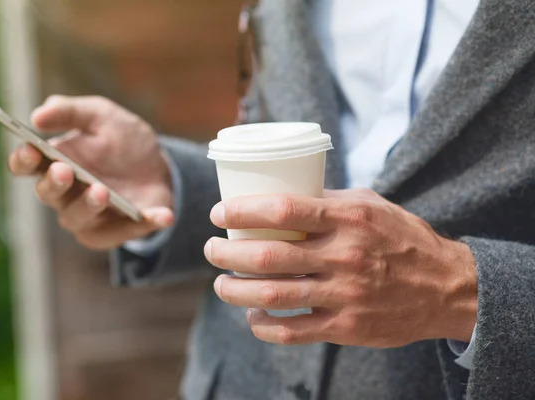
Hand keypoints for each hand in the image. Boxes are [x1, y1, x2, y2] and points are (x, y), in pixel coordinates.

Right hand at [8, 95, 173, 249]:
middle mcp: (64, 194)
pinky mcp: (114, 232)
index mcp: (54, 162)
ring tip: (101, 190)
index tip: (31, 149)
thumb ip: (70, 112)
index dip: (24, 160)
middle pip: (48, 194)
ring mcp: (87, 217)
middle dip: (54, 184)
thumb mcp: (101, 116)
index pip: (27, 165)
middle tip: (65, 170)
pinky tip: (164, 215)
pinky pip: (125, 232)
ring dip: (88, 205)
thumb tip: (38, 115)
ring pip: (77, 218)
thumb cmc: (122, 141)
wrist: (159, 166)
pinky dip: (145, 223)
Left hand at [204, 189, 477, 346]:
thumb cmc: (403, 238)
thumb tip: (281, 193)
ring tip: (221, 283)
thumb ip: (328, 200)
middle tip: (212, 250)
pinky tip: (252, 316)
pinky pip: (293, 330)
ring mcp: (345, 294)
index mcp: (348, 219)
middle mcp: (344, 256)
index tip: (218, 213)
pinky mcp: (347, 326)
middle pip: (267, 255)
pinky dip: (263, 325)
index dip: (242, 211)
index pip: (283, 209)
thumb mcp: (371, 205)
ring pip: (273, 294)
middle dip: (226, 253)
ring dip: (235, 290)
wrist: (447, 287)